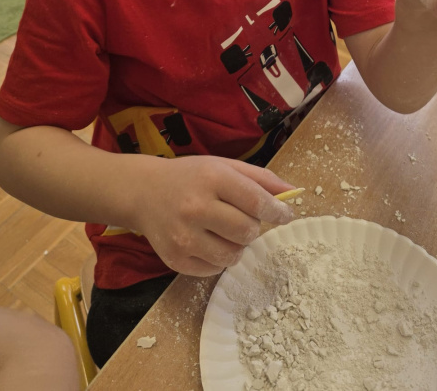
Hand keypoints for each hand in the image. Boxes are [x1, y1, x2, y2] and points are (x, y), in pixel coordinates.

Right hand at [132, 156, 295, 276]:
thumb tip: (294, 194)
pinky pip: (215, 269)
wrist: (143, 193)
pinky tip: (207, 240)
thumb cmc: (190, 177)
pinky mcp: (175, 260)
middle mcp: (195, 208)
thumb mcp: (224, 167)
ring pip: (234, 255)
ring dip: (237, 245)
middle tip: (242, 218)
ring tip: (223, 229)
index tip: (285, 215)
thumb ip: (260, 179)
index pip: (256, 201)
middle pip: (247, 231)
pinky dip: (219, 258)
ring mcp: (183, 237)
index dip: (277, 211)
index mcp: (211, 178)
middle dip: (253, 227)